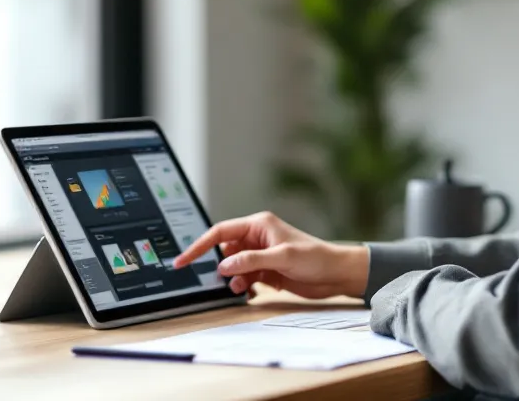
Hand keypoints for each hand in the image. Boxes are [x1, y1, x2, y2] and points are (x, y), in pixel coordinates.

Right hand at [172, 211, 369, 299]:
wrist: (336, 274)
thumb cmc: (315, 257)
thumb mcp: (281, 257)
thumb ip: (251, 261)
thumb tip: (223, 266)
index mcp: (258, 225)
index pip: (221, 232)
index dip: (200, 245)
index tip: (183, 260)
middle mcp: (256, 238)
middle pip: (225, 251)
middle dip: (219, 266)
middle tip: (218, 280)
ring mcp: (261, 255)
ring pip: (234, 267)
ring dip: (233, 279)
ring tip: (242, 288)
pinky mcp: (266, 271)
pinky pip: (245, 278)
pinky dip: (244, 286)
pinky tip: (252, 292)